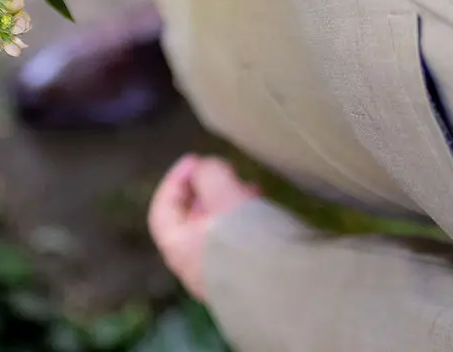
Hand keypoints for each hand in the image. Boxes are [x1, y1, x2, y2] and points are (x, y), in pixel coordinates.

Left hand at [147, 154, 257, 300]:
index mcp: (180, 250)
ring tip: (251, 188)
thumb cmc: (250, 243)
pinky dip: (243, 224)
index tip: (196, 160)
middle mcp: (195, 269)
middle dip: (206, 191)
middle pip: (190, 222)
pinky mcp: (246, 283)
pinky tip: (265, 212)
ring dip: (228, 205)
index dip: (175, 180)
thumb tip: (207, 168)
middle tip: (225, 171)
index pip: (163, 210)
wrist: (289, 292)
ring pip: (216, 233)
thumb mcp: (226, 195)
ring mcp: (220, 280)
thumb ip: (211, 174)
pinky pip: (236, 247)